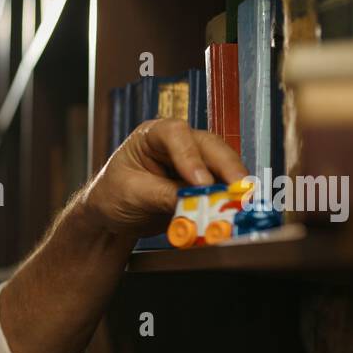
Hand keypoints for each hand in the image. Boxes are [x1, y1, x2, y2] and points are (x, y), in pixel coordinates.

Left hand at [78, 119, 248, 239]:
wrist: (111, 216)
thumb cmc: (112, 195)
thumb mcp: (131, 194)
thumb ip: (162, 195)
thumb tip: (192, 200)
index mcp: (151, 135)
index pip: (175, 135)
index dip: (191, 157)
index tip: (201, 182)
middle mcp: (176, 143)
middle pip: (208, 146)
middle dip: (226, 168)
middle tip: (238, 190)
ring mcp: (192, 162)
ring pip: (221, 164)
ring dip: (233, 183)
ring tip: (241, 201)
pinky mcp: (201, 182)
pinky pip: (220, 185)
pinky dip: (229, 196)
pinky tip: (235, 206)